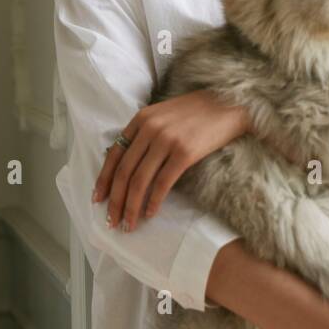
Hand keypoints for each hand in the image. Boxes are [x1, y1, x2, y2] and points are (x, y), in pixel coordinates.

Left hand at [93, 88, 249, 232]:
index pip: (114, 154)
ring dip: (131, 207)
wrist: (230, 104)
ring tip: (129, 224)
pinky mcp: (185, 152)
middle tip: (112, 221)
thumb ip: (145, 133)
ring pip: (140, 181)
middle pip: (124, 171)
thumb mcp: (164, 114)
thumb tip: (128, 163)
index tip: (98, 199)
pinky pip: (163, 183)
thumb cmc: (198, 112)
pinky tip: (150, 213)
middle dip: (115, 200)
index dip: (104, 180)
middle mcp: (150, 128)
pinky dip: (153, 202)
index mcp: (141, 119)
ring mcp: (167, 140)